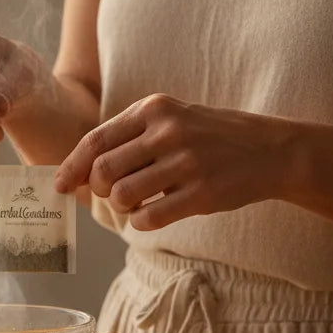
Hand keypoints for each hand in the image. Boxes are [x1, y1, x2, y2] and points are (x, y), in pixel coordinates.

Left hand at [54, 94, 287, 229]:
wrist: (273, 150)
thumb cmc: (209, 138)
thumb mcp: (170, 121)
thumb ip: (128, 139)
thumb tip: (77, 172)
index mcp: (154, 109)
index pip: (95, 140)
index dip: (72, 166)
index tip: (59, 185)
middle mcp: (168, 132)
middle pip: (103, 171)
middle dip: (97, 189)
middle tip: (111, 194)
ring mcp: (187, 162)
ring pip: (122, 196)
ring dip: (120, 207)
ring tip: (135, 204)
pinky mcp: (202, 193)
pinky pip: (149, 218)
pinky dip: (141, 223)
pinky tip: (151, 216)